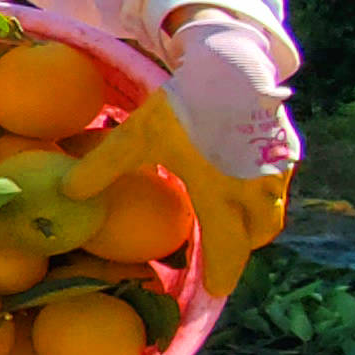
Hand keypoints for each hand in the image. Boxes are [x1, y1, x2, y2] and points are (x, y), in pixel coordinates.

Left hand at [68, 18, 296, 280]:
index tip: (214, 293)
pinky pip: (276, 185)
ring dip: (252, 222)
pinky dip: (260, 194)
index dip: (221, 274)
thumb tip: (67, 193)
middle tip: (219, 256)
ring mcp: (276, 169)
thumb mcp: (137, 136)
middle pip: (257, 236)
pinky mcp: (286, 148)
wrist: (233, 61)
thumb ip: (103, 167)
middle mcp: (257, 190)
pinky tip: (239, 181)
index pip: (228, 250)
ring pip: (270, 212)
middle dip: (240, 249)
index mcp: (220, 194)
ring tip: (228, 221)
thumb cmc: (186, 103)